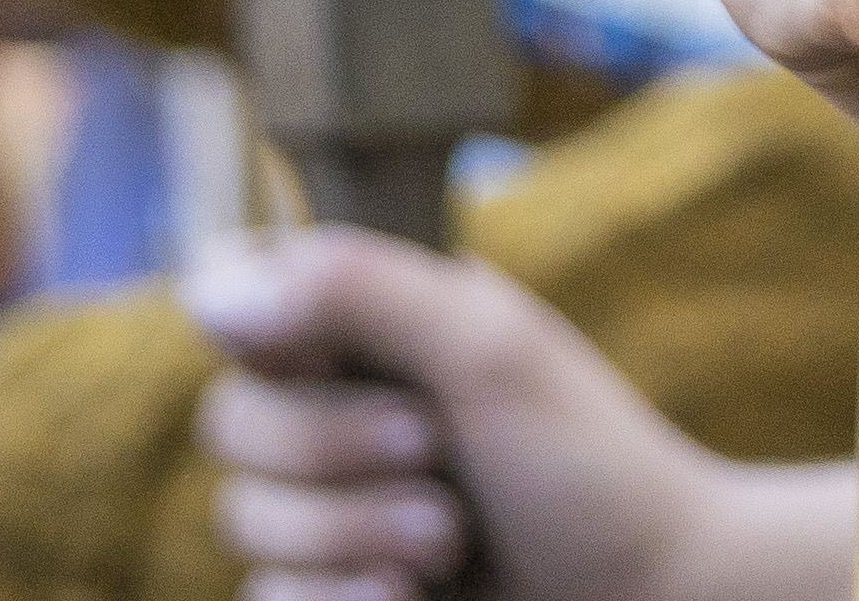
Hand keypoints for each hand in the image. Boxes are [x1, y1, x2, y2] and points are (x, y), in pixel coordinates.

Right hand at [186, 227, 727, 600]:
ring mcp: (335, 507)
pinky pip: (265, 597)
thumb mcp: (486, 349)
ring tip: (450, 542)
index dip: (249, 327)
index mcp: (373, 323)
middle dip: (331, 451)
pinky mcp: (335, 592)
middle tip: (435, 455)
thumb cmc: (588, 465)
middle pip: (229, 420)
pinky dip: (329, 600)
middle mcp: (342, 405)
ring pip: (243, 519)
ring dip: (349, 534)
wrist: (650, 599)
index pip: (232, 292)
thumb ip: (354, 291)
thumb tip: (208, 289)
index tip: (316, 353)